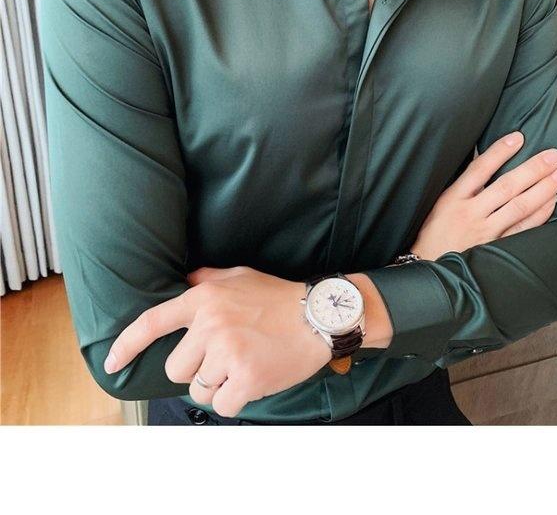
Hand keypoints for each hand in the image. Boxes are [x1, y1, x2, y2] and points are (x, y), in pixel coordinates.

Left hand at [103, 266, 331, 416]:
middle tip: (224, 358)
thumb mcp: (240, 275)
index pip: (152, 322)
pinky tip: (253, 379)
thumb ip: (206, 278)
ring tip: (243, 365)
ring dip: (218, 385)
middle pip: (176, 368)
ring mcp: (227, 351)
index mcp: (204, 298)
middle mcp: (210, 324)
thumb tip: (183, 280)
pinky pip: (223, 405)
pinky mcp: (246, 377)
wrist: (319, 316)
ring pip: (199, 389)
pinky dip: (236, 400)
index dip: (126, 345)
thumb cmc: (279, 297)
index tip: (112, 362)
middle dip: (195, 370)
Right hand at [410, 130, 556, 259]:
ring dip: (542, 189)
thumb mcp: (439, 204)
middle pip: (506, 186)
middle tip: (554, 156)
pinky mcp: (494, 249)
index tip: (519, 137)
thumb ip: (462, 187)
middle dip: (532, 169)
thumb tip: (486, 162)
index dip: (499, 152)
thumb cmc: (433, 233)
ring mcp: (484, 232)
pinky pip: (522, 230)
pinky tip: (551, 201)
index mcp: (452, 198)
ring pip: (518, 207)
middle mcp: (469, 213)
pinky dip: (539, 215)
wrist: (427, 268)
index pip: (479, 169)